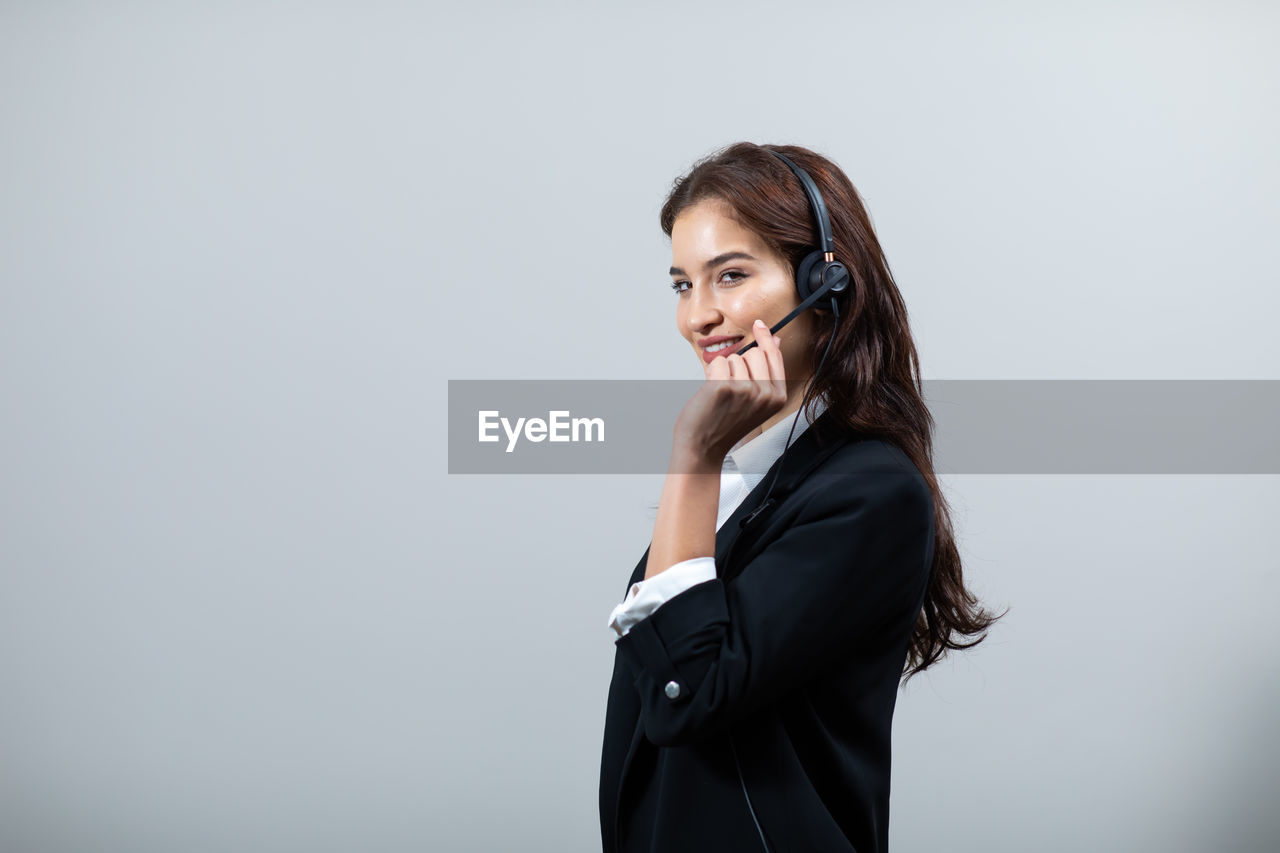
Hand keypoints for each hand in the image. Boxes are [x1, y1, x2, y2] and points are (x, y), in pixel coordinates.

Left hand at [673, 319, 787, 462]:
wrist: (703, 447)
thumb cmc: (725, 423)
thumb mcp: (755, 400)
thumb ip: (766, 372)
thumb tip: (774, 340)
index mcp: (777, 397)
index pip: (774, 356)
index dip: (765, 337)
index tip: (758, 323)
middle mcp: (765, 394)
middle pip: (754, 353)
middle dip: (739, 363)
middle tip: (731, 386)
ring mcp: (745, 391)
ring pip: (734, 358)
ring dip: (723, 371)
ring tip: (720, 394)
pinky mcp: (723, 387)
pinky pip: (718, 363)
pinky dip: (710, 374)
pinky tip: (710, 393)